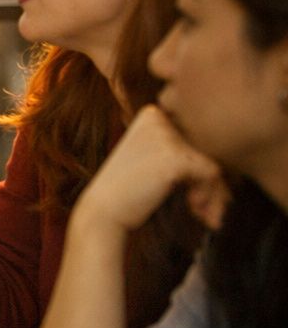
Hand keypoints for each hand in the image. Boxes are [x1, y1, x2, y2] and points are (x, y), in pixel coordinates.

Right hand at [73, 106, 223, 234]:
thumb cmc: (127, 191)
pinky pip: (212, 173)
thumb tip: (225, 159)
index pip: (194, 135)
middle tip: (201, 208)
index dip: (198, 165)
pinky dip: (209, 195)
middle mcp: (158, 118)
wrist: (103, 212)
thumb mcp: (152, 159)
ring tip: (203, 213)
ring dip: (214, 192)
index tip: (191, 191)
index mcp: (151, 114)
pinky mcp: (174, 157)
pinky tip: (194, 209)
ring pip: (213, 160)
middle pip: (206, 148)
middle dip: (210, 182)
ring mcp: (166, 136)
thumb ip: (182, 150)